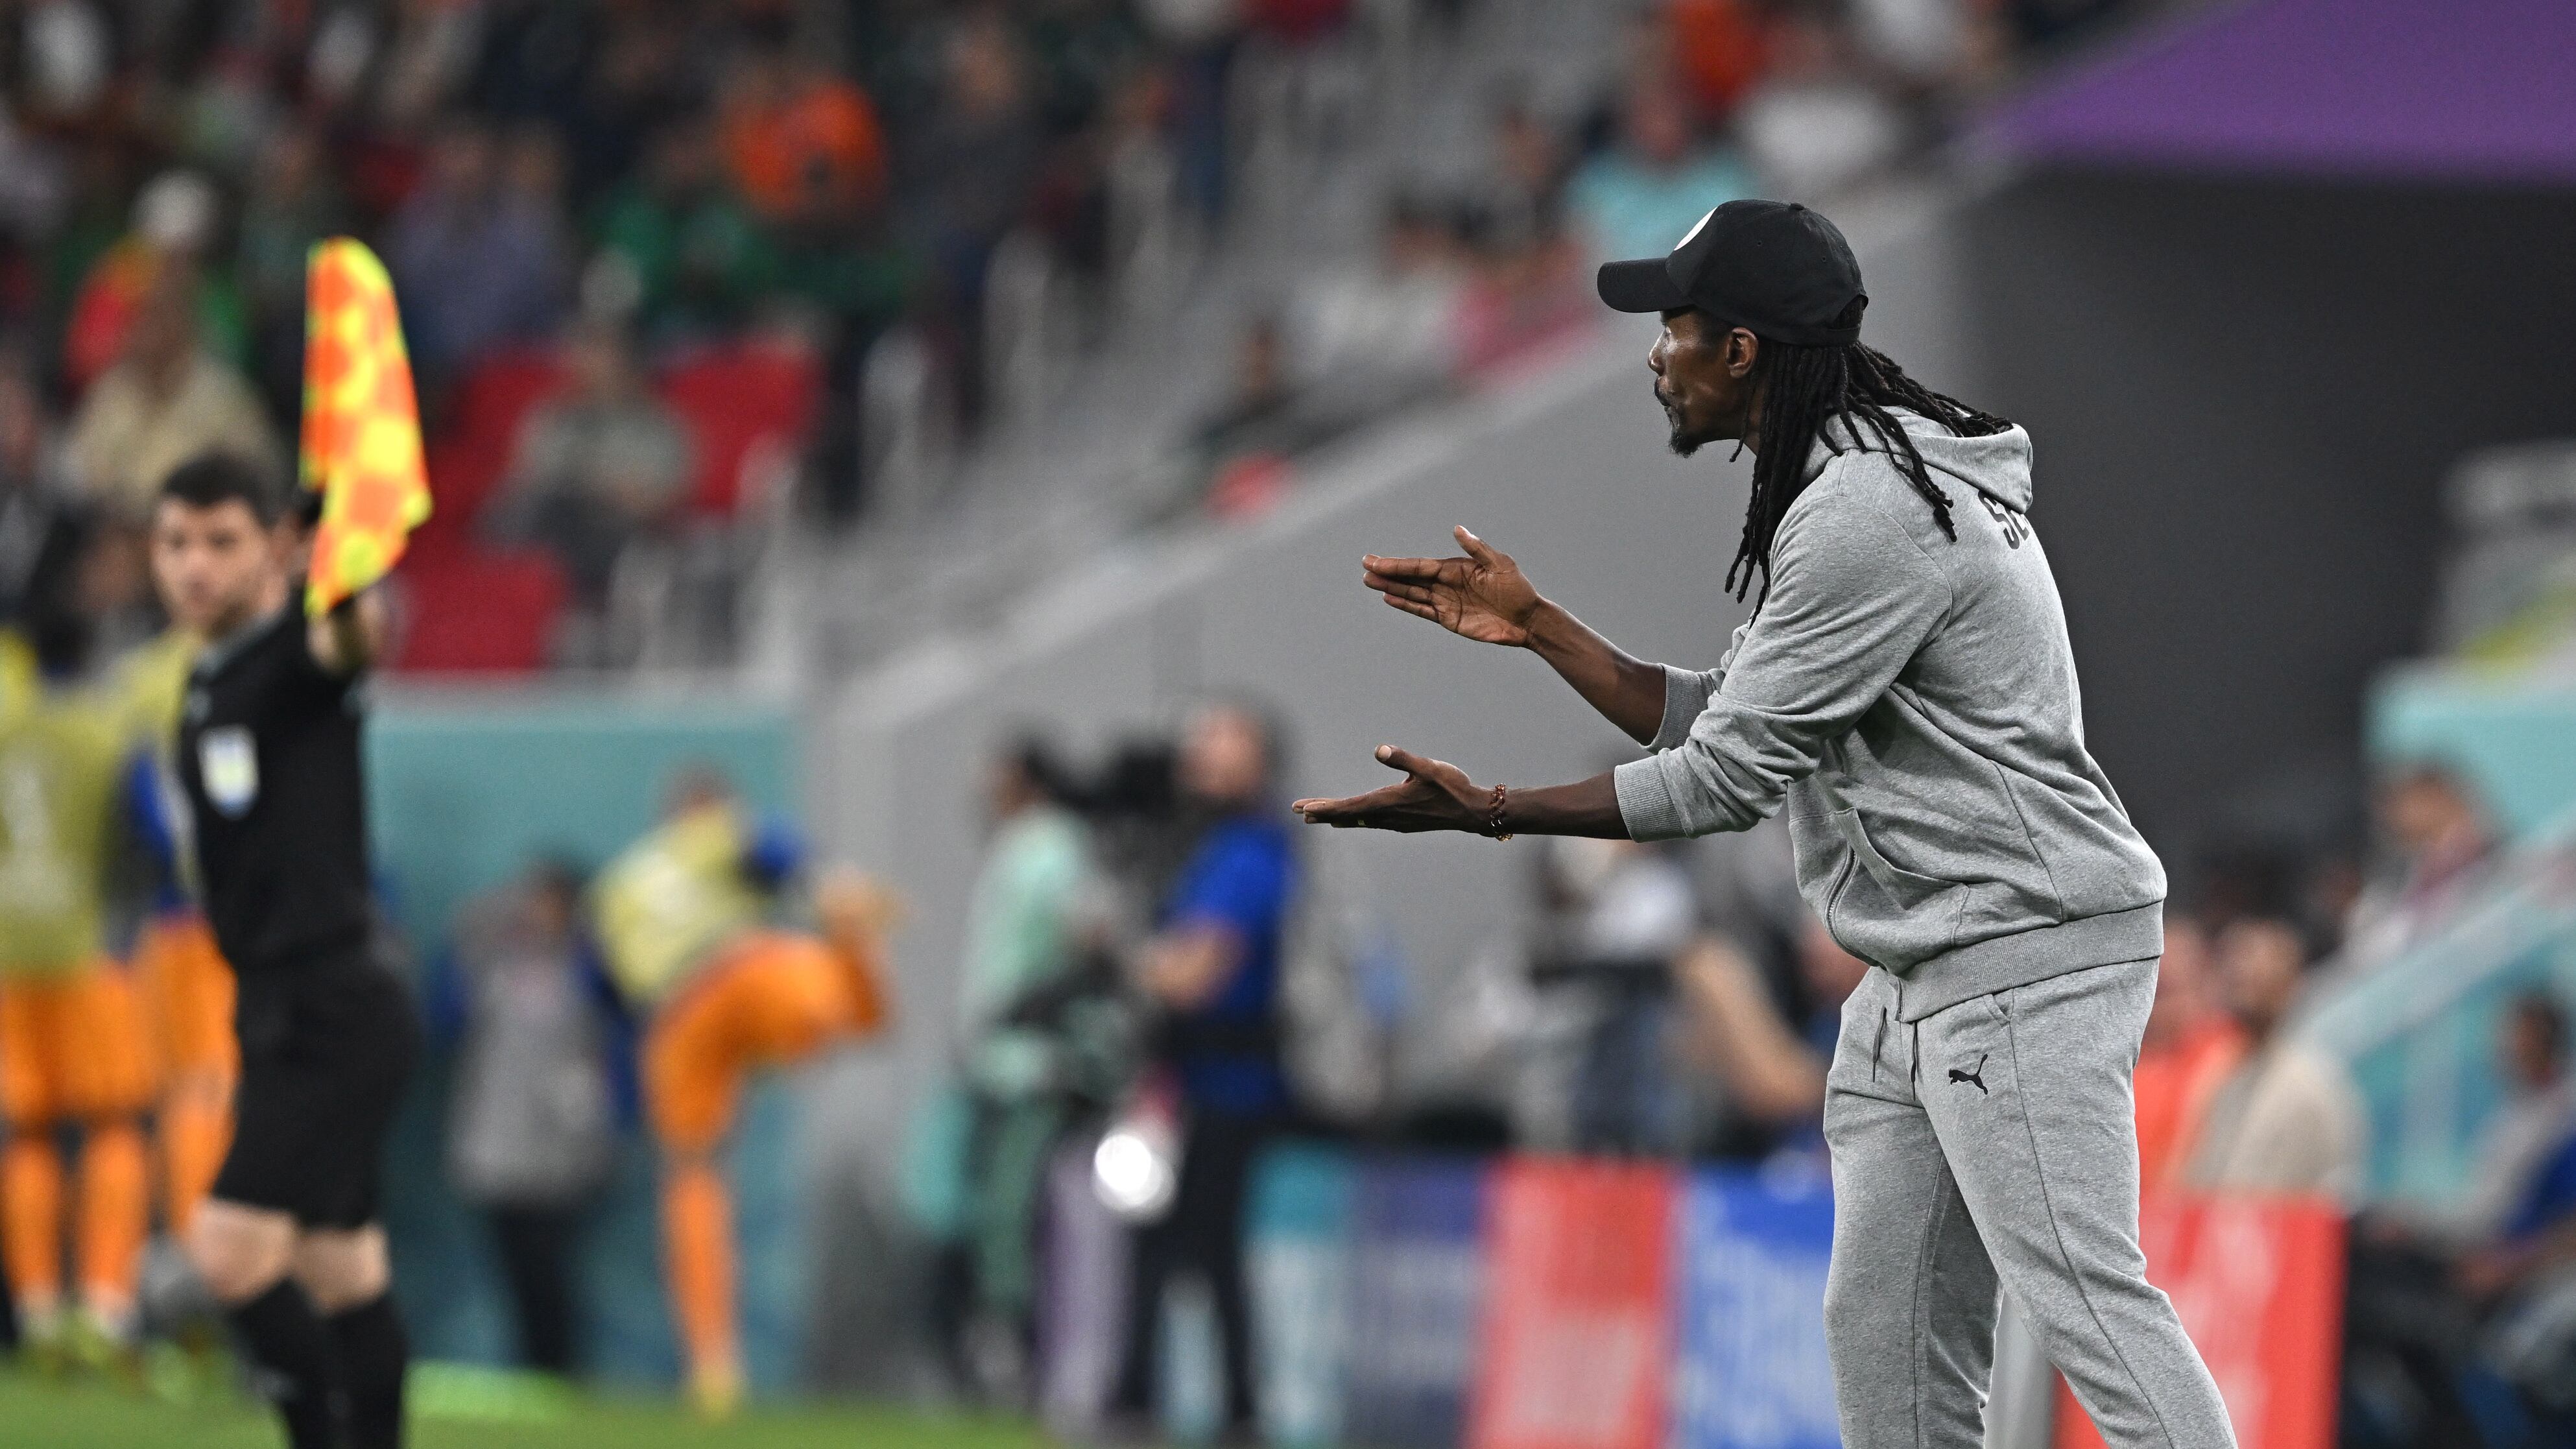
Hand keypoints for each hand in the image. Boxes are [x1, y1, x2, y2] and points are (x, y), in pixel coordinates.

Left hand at [1291, 746, 1485, 832]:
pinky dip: (1352, 818)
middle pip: (1347, 815)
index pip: (1349, 807)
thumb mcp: (1428, 767)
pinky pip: (1368, 821)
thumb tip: (1379, 749)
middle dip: (1322, 812)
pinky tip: (1349, 818)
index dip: (1325, 808)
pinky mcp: (1402, 822)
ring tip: (1313, 816)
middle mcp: (1387, 816)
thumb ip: (1403, 759)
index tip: (1303, 809)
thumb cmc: (1452, 788)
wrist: (1472, 812)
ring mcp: (1394, 822)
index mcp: (1389, 802)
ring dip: (1334, 816)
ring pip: (1357, 820)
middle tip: (1296, 810)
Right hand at [1364, 527, 1544, 646]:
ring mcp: (1446, 602)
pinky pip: (1423, 610)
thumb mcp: (1500, 564)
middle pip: (1411, 578)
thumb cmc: (1517, 589)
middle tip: (1365, 568)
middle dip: (1388, 573)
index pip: (1420, 566)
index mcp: (1456, 568)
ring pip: (1412, 594)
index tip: (1375, 560)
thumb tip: (1457, 528)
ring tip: (1369, 582)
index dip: (1397, 563)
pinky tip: (1390, 598)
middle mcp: (1447, 583)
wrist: (1527, 619)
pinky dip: (1406, 605)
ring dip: (1392, 588)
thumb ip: (1477, 548)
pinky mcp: (1449, 619)